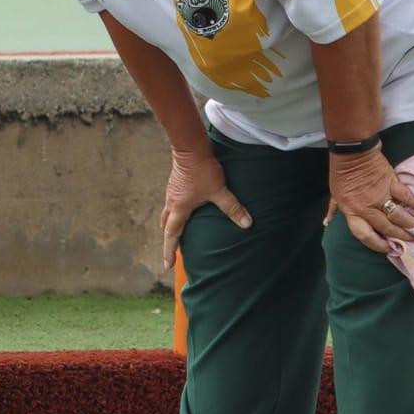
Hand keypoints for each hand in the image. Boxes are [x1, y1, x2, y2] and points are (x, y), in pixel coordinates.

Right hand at [160, 147, 251, 267]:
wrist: (191, 148)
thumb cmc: (203, 170)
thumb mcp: (219, 191)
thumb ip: (232, 208)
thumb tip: (247, 224)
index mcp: (180, 208)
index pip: (171, 235)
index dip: (169, 251)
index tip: (166, 265)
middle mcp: (172, 202)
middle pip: (166, 226)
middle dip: (168, 240)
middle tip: (171, 252)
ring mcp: (172, 193)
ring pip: (167, 214)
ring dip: (170, 226)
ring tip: (176, 233)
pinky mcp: (175, 184)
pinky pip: (172, 204)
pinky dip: (175, 213)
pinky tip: (184, 210)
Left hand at [325, 147, 413, 253]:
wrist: (352, 153)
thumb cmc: (341, 174)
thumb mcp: (334, 194)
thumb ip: (333, 210)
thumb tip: (327, 222)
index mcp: (352, 211)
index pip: (364, 235)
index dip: (376, 245)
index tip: (387, 248)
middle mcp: (367, 207)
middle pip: (386, 228)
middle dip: (400, 236)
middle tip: (409, 240)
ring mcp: (381, 196)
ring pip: (398, 215)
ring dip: (409, 223)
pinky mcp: (392, 183)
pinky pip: (407, 197)